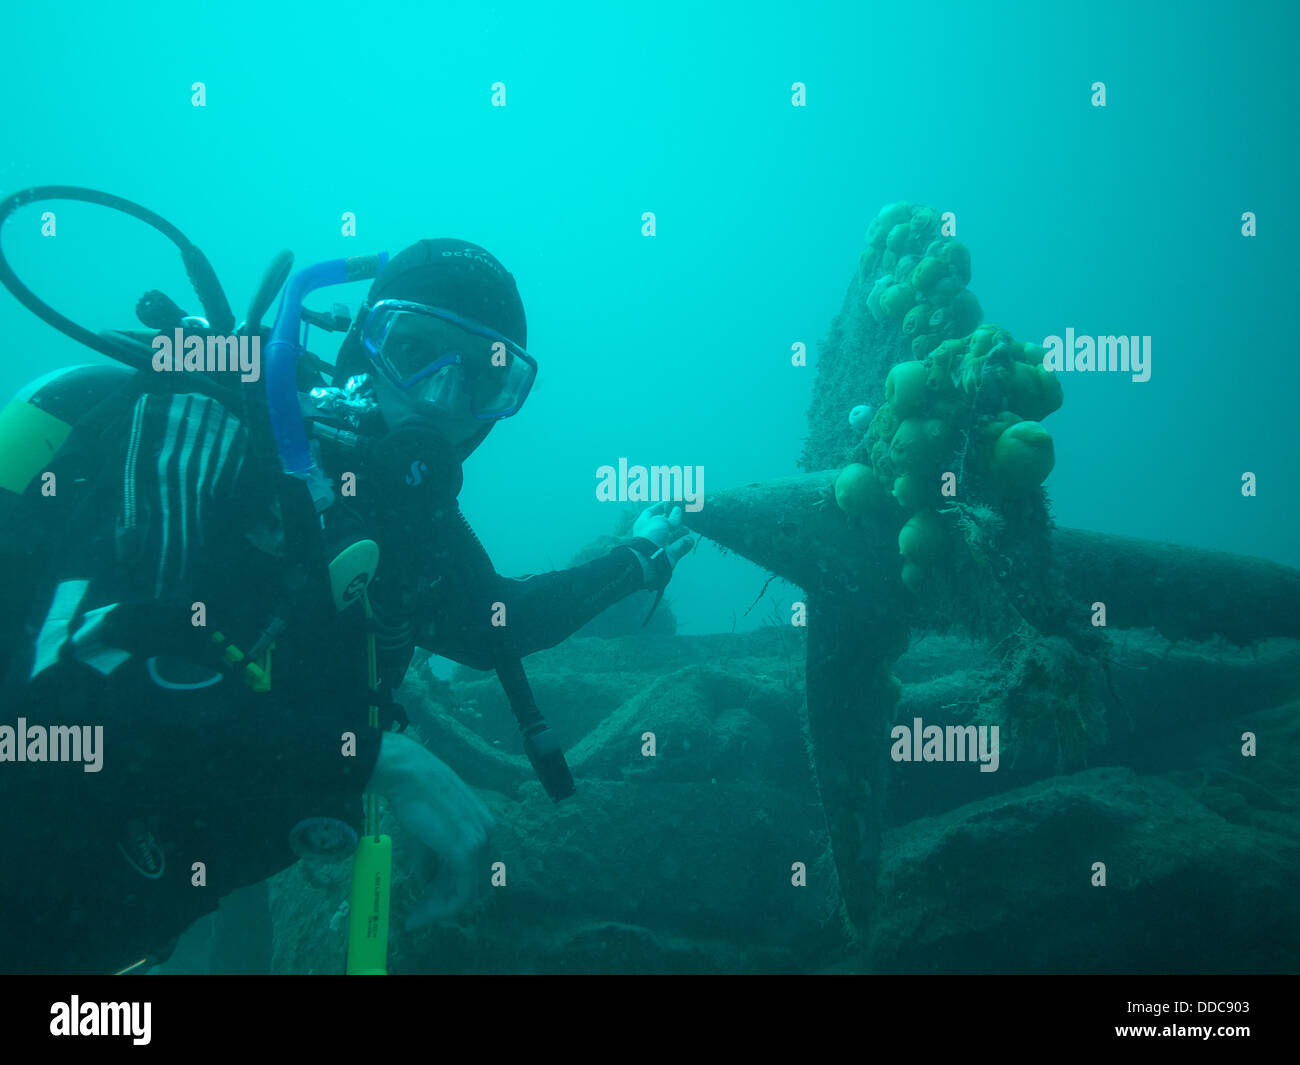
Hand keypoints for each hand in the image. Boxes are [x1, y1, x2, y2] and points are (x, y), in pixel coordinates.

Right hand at [365, 731, 494, 928]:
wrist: (406, 773)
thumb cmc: (413, 793)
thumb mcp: (428, 829)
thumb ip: (432, 856)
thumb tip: (427, 881)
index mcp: (482, 823)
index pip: (472, 864)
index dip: (449, 884)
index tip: (427, 896)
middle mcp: (487, 832)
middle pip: (471, 878)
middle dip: (443, 899)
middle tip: (419, 913)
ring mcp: (479, 842)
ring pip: (466, 889)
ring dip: (439, 907)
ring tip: (415, 918)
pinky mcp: (466, 852)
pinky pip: (461, 892)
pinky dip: (442, 907)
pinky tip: (420, 914)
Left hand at [631, 502, 693, 567]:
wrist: (648, 560)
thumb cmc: (651, 536)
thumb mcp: (661, 521)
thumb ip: (672, 516)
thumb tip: (677, 511)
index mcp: (645, 523)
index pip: (652, 512)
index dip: (661, 506)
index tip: (671, 502)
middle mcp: (653, 533)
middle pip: (665, 524)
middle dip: (675, 520)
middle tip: (685, 515)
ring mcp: (662, 545)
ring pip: (674, 536)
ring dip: (682, 531)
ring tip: (688, 528)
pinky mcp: (671, 554)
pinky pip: (681, 547)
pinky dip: (686, 544)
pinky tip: (688, 539)